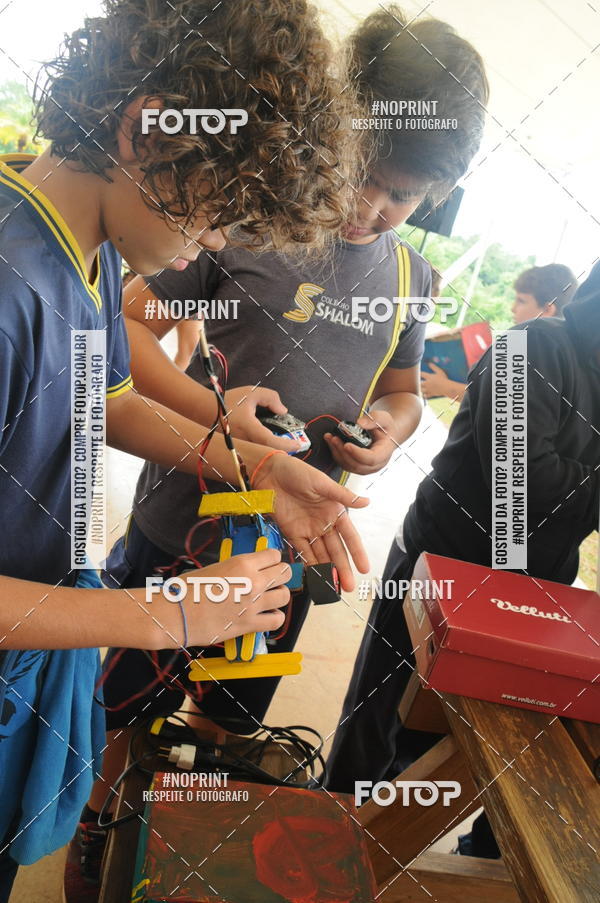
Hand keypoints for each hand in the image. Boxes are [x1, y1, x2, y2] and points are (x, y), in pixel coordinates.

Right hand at [182, 550, 291, 645]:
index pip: (273, 554)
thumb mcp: (215, 568)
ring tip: (268, 599)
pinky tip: (265, 616)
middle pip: (284, 573)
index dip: (271, 559)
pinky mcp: (250, 625)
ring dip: (278, 596)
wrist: (176, 614)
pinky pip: (277, 620)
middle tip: (272, 580)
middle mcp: (253, 582)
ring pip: (284, 596)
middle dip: (279, 575)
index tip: (268, 564)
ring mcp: (253, 604)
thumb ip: (237, 569)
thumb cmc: (187, 590)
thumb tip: (247, 572)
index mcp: (242, 563)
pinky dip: (274, 618)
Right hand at [223, 386, 300, 452]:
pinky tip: (267, 443)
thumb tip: (282, 410)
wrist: (203, 409)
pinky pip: (252, 453)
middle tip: (293, 445)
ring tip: (283, 443)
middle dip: (283, 450)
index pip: (271, 441)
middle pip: (268, 452)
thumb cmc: (226, 401)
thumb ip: (270, 398)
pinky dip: (263, 450)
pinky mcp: (235, 450)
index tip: (298, 444)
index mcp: (248, 427)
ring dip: (273, 450)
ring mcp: (238, 448)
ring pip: (260, 455)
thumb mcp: (251, 392)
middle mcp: (243, 441)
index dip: (287, 444)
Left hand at [254, 453, 369, 590]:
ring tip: (332, 588)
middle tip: (348, 587)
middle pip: (335, 550)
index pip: (349, 536)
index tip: (364, 568)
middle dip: (342, 569)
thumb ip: (343, 496)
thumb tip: (367, 502)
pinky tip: (314, 577)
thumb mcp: (322, 483)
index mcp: (334, 511)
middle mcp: (323, 523)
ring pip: (320, 554)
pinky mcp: (291, 532)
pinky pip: (302, 552)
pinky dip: (308, 564)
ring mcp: (308, 529)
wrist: (270, 472)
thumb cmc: (298, 472)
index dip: (357, 552)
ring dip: (326, 571)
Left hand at [323, 410, 398, 475]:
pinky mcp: (357, 466)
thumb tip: (360, 423)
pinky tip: (331, 442)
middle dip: (343, 452)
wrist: (385, 435)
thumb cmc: (386, 428)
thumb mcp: (384, 419)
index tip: (347, 445)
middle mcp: (376, 464)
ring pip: (348, 466)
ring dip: (337, 453)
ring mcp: (366, 467)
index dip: (358, 453)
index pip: (371, 459)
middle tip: (334, 439)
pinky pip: (344, 464)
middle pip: (357, 464)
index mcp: (384, 453)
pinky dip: (336, 454)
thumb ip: (374, 419)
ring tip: (330, 438)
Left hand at [420, 363, 450, 398]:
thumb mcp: (440, 372)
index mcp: (429, 377)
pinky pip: (425, 395)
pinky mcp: (430, 394)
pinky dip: (424, 395)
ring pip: (421, 390)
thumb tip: (429, 363)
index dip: (419, 373)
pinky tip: (426, 393)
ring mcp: (428, 389)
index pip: (421, 374)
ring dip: (421, 389)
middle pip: (419, 383)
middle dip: (418, 382)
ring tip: (422, 387)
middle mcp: (427, 384)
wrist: (447, 388)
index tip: (418, 373)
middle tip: (419, 381)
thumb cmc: (444, 379)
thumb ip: (434, 367)